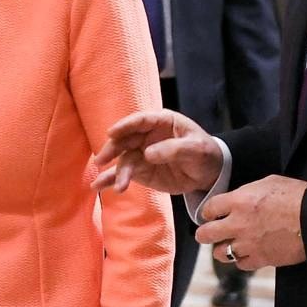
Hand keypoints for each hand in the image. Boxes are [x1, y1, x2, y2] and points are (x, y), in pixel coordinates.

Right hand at [92, 110, 222, 194]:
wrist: (209, 173)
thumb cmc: (205, 153)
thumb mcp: (196, 149)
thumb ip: (174, 149)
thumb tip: (147, 154)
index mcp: (162, 121)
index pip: (141, 120)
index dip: (125, 125)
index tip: (112, 133)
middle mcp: (147, 135)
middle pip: (126, 139)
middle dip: (113, 148)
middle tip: (101, 159)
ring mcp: (142, 153)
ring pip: (124, 159)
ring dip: (116, 171)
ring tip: (112, 185)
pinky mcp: (141, 170)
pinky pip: (123, 173)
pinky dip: (111, 179)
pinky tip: (97, 186)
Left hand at [195, 175, 306, 269]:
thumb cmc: (297, 196)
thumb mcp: (269, 182)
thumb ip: (248, 192)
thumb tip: (239, 199)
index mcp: (239, 201)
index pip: (208, 209)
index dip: (208, 212)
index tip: (212, 214)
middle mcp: (238, 224)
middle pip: (206, 234)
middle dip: (205, 233)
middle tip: (210, 232)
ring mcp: (248, 244)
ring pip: (220, 253)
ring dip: (222, 248)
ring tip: (229, 244)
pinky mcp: (261, 259)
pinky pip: (240, 264)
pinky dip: (241, 260)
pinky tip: (247, 253)